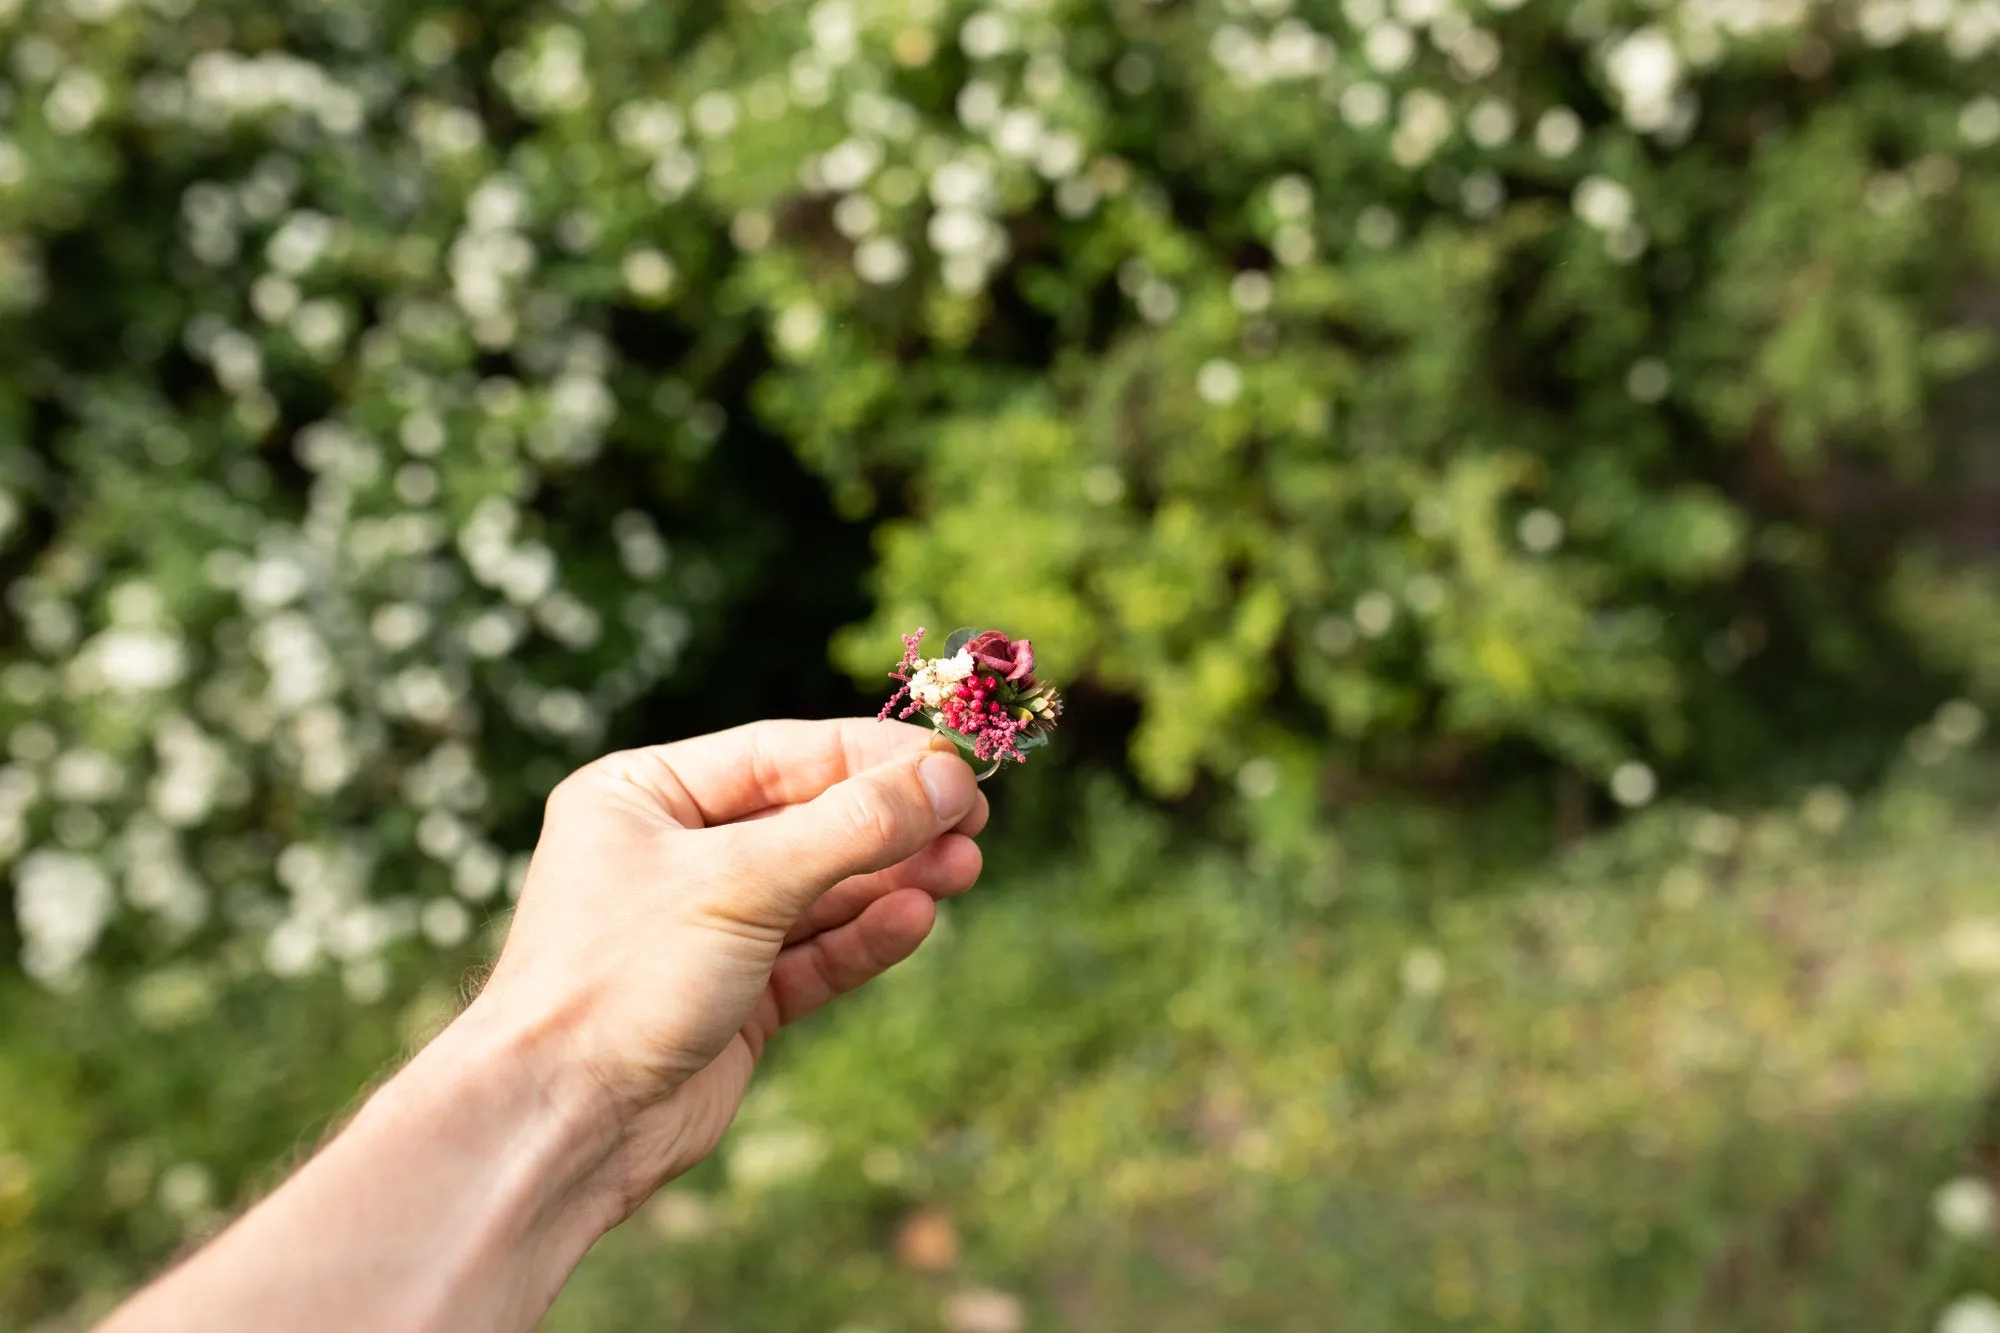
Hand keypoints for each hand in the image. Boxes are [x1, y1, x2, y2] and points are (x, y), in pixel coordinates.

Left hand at [466, 717, 986, 1219]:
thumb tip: (947, 775)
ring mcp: (706, 928)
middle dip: (892, 821)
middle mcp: (673, 853)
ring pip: (821, 888)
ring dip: (892, 878)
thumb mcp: (740, 883)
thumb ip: (851, 826)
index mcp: (643, 794)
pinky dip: (865, 936)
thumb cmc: (619, 978)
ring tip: (964, 868)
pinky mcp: (736, 997)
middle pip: (809, 818)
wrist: (559, 1124)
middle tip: (975, 820)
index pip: (782, 753)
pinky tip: (916, 919)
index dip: (874, 755)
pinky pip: (814, 953)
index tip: (956, 760)